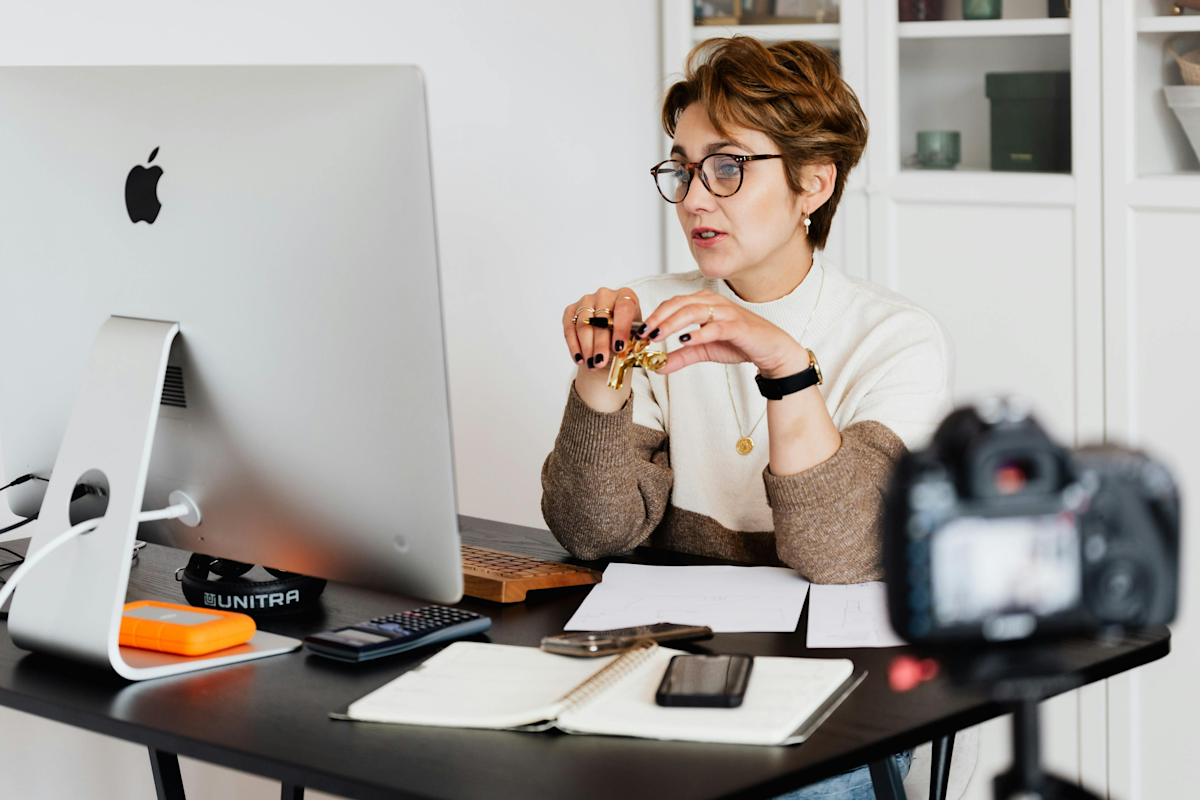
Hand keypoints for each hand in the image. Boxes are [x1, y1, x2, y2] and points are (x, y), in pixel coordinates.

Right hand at [562, 287, 641, 410]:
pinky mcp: (571, 310)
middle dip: (601, 343)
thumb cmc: (624, 334)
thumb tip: (631, 347)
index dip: (621, 328)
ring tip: (592, 364)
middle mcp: (605, 294)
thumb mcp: (634, 337)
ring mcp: (586, 300)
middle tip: (601, 361)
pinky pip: (569, 328)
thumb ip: (634, 341)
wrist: (609, 336)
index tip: (619, 347)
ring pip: (584, 324)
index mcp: (626, 296)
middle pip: (601, 318)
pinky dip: (574, 345)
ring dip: (587, 347)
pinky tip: (580, 359)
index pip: (624, 309)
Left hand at [640, 289, 810, 378]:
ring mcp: (726, 312)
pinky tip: (684, 340)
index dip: (655, 315)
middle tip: (643, 333)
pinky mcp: (738, 326)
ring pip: (693, 311)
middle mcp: (714, 302)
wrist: (771, 350)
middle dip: (658, 317)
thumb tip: (657, 367)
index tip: (640, 332)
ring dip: (672, 323)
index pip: (673, 303)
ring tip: (657, 335)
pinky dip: (698, 333)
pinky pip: (715, 327)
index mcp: (704, 303)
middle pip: (679, 304)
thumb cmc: (739, 343)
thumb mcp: (704, 350)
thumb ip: (681, 356)